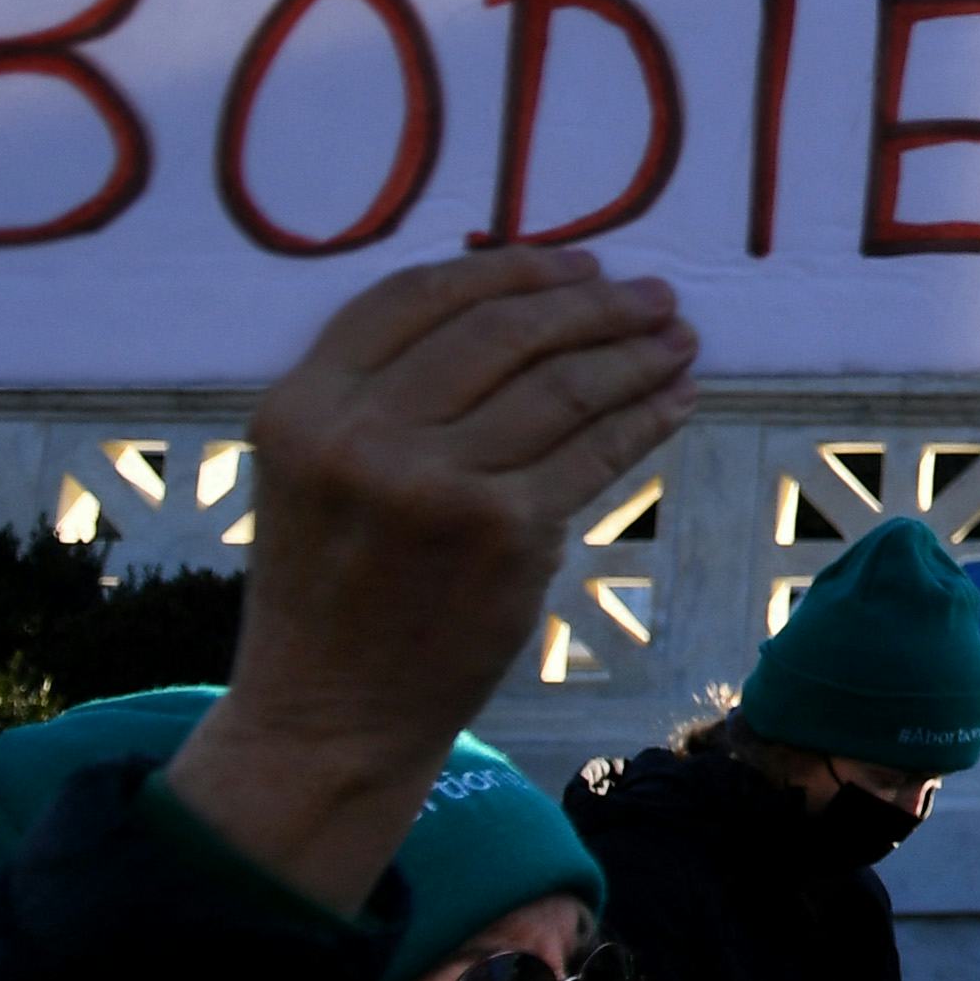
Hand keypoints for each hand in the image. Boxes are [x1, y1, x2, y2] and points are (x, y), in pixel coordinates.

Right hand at [165, 249, 698, 910]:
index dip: (511, 269)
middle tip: (651, 294)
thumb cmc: (333, 583)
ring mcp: (437, 485)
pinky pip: (596, 451)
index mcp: (303, 407)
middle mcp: (362, 437)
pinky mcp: (505, 532)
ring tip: (676, 338)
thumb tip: (523, 302)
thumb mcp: (316, 470)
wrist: (329, 717)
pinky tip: (674, 400)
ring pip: (563, 385)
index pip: (418, 297)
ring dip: (636, 354)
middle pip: (502, 331)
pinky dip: (646, 416)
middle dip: (592, 304)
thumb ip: (383, 390)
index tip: (577, 263)